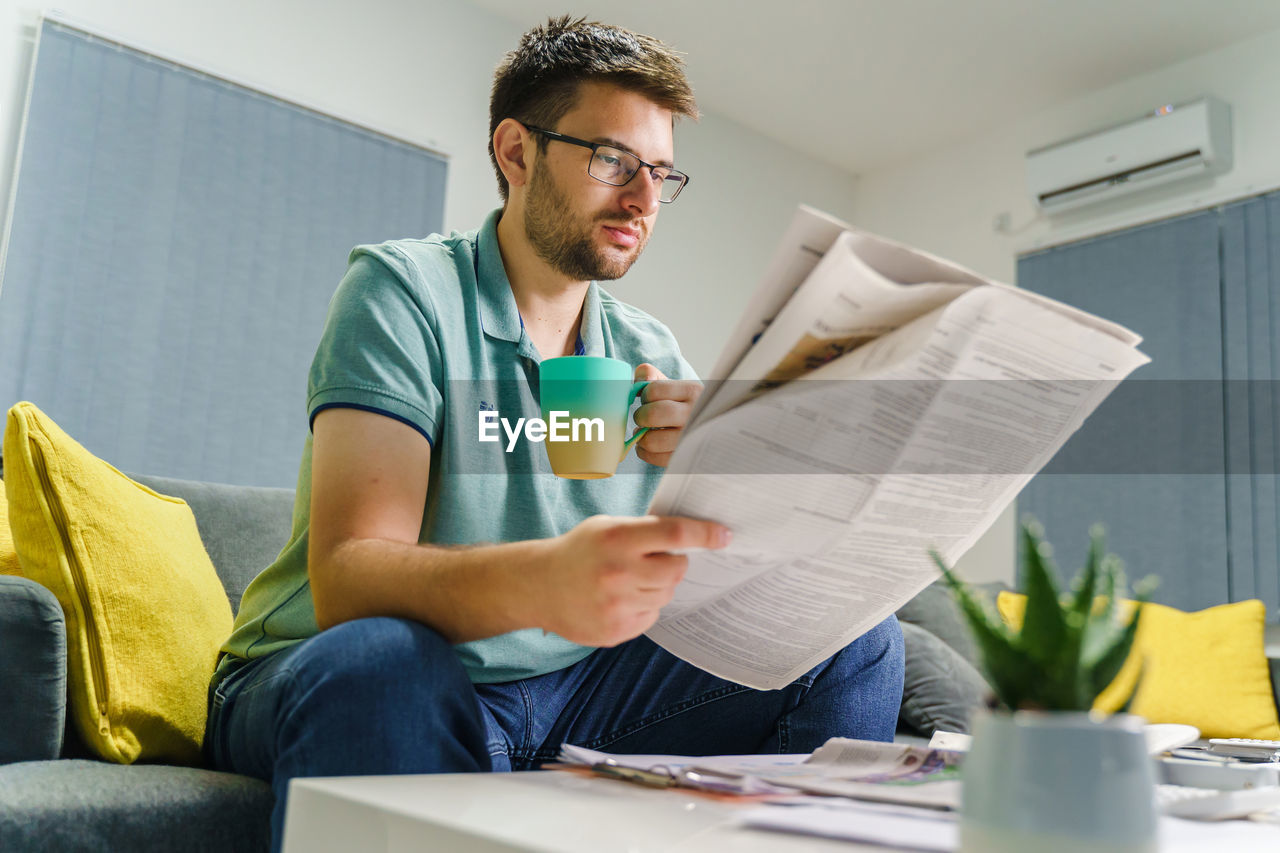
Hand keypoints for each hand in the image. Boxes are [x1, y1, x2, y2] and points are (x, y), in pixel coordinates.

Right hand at [534, 515, 730, 646]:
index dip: (705, 534)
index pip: (676, 534)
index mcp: (617, 538)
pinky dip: (644, 606)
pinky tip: (619, 599)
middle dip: (674, 562)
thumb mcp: (607, 526)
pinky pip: (652, 616)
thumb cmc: (579, 551)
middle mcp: (619, 572)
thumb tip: (693, 536)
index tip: (724, 535)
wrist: (538, 586)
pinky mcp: (616, 630)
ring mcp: (617, 605)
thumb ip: (645, 530)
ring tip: (628, 579)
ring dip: (657, 585)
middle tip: (653, 559)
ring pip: (666, 594)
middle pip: (676, 569)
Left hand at [631, 363, 701, 466]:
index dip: (644, 395)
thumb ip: (654, 377)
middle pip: (654, 414)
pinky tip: (647, 446)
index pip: (655, 389)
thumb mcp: (677, 387)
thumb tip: (639, 378)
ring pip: (653, 440)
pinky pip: (656, 458)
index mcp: (694, 391)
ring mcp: (692, 438)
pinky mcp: (686, 457)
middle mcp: (695, 414)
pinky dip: (645, 453)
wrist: (714, 430)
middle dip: (640, 416)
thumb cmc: (688, 406)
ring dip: (641, 437)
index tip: (647, 399)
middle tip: (642, 417)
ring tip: (643, 432)